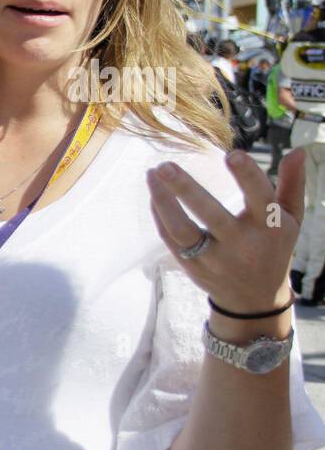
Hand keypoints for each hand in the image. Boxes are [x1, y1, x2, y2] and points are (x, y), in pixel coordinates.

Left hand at [146, 149, 304, 314]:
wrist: (254, 299)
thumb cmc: (273, 246)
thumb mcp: (290, 218)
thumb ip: (292, 184)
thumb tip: (298, 151)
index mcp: (270, 228)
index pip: (260, 199)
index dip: (248, 177)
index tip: (232, 154)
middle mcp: (241, 244)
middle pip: (211, 215)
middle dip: (187, 190)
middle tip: (166, 166)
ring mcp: (214, 258)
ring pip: (182, 230)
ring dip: (163, 202)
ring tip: (152, 174)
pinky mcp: (193, 266)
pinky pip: (171, 239)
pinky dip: (160, 215)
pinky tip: (154, 192)